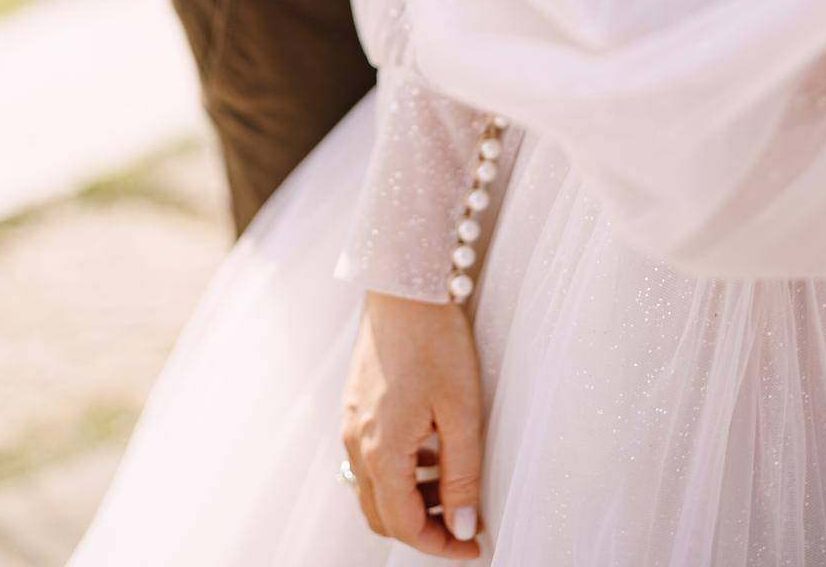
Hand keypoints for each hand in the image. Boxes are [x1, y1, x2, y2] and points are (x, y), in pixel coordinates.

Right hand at [342, 292, 482, 557]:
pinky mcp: (355, 404)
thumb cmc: (435, 342)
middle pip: (382, 515)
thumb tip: (462, 526)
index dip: (441, 546)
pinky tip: (431, 451)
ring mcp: (351, 422)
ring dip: (410, 502)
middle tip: (463, 525)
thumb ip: (461, 476)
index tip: (474, 547)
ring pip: (373, 488)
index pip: (404, 526)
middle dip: (422, 530)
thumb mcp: (461, 413)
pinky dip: (398, 473)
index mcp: (382, 451)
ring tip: (453, 487)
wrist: (404, 284)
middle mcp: (357, 442)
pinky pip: (370, 458)